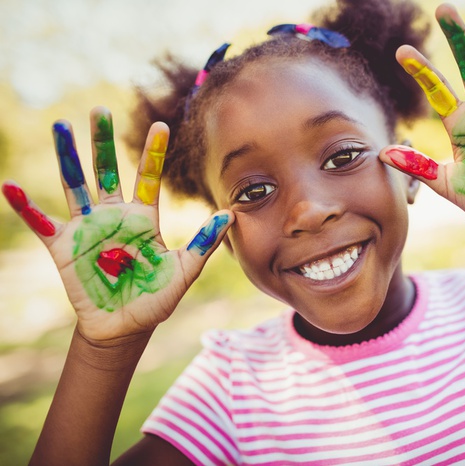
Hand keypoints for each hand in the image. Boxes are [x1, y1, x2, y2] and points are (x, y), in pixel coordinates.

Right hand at [2, 107, 232, 343]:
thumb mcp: (184, 270)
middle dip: (103, 142)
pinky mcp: (63, 247)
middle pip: (107, 171)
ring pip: (75, 185)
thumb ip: (204, 242)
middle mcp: (113, 216)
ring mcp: (87, 228)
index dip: (154, 153)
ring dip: (67, 157)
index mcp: (143, 219)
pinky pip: (41, 223)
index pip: (149, 178)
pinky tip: (10, 186)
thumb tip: (231, 214)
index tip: (162, 125)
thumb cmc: (155, 299)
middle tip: (99, 110)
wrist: (125, 328)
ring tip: (61, 126)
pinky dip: (26, 207)